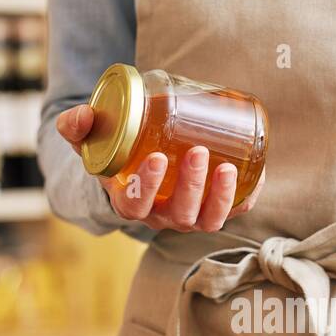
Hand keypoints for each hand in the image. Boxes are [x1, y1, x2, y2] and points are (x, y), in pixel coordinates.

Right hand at [56, 104, 264, 232]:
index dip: (146, 186)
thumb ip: (77, 127)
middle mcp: (160, 216)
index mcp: (129, 201)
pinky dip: (245, 198)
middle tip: (197, 151)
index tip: (156, 158)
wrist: (136, 166)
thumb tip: (81, 115)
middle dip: (190, 186)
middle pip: (178, 213)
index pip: (135, 203)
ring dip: (220, 198)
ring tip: (228, 167)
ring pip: (207, 220)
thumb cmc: (114, 153)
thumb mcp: (90, 141)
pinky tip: (257, 175)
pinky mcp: (211, 209)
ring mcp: (188, 217)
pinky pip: (232, 212)